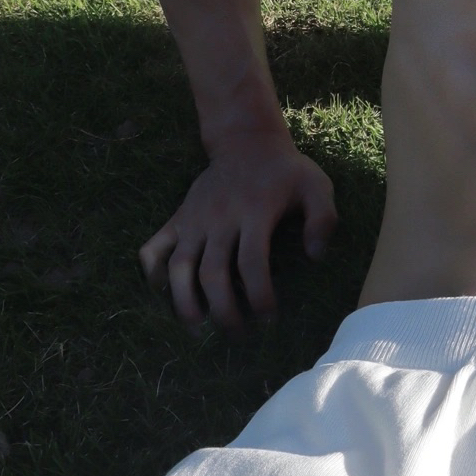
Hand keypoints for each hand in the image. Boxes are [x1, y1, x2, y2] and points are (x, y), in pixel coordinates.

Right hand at [139, 132, 337, 334]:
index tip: (268, 319)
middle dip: (223, 311)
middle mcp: (220, 218)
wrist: (247, 141)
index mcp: (255, 212)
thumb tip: (316, 257)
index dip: (260, 296)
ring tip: (198, 329)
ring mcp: (194, 219)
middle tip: (237, 334)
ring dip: (185, 302)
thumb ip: (323, 218)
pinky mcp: (178, 218)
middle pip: (213, 273)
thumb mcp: (316, 185)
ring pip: (179, 267)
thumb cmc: (286, 172)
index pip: (252, 263)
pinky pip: (153, 247)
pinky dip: (152, 272)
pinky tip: (163, 292)